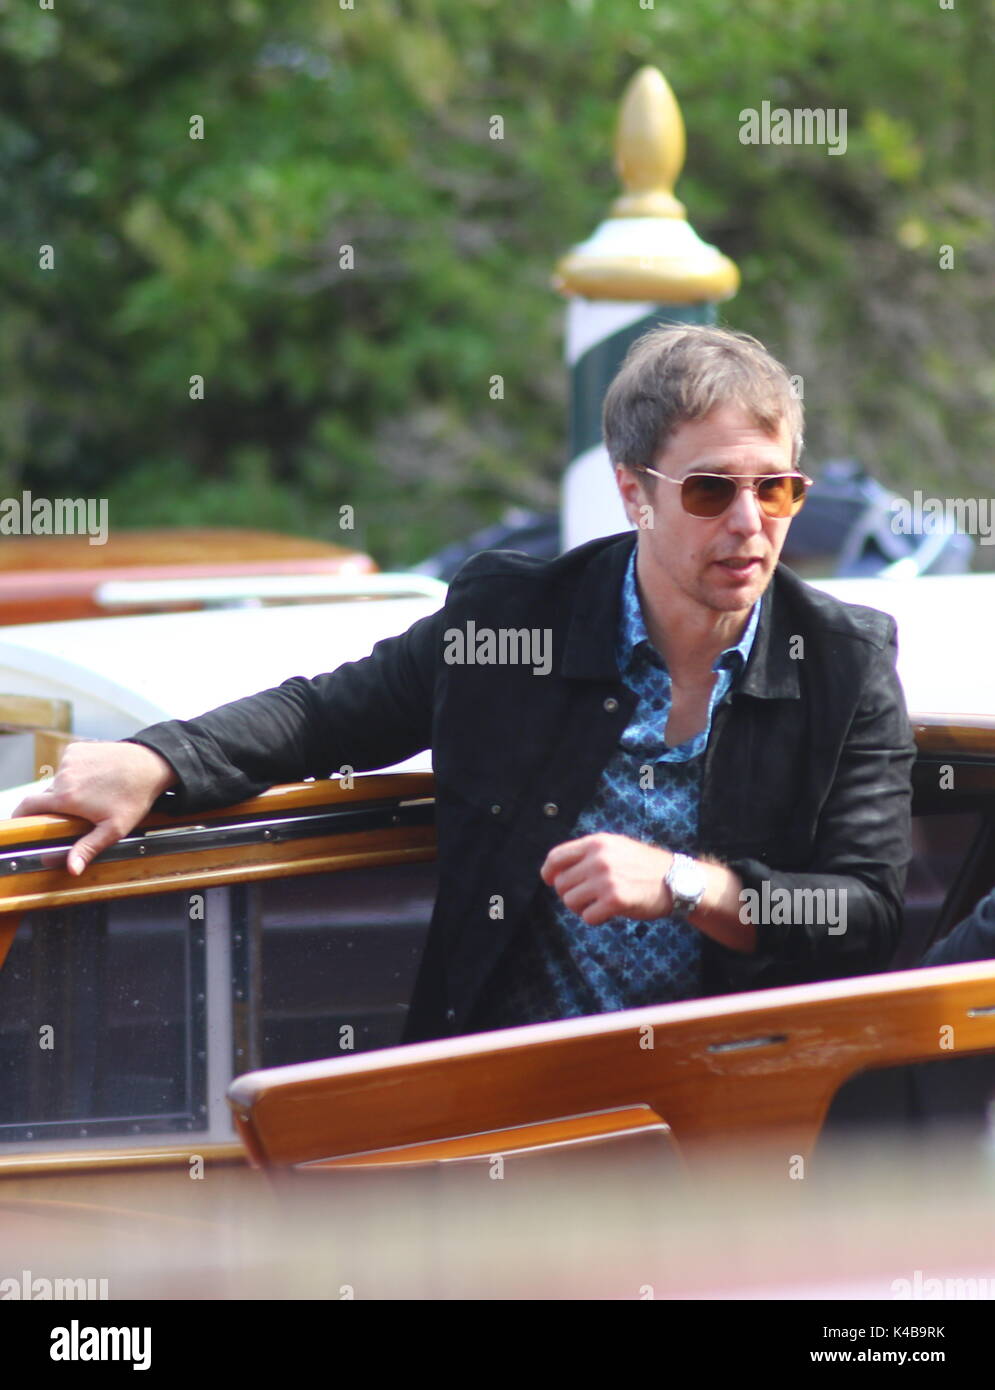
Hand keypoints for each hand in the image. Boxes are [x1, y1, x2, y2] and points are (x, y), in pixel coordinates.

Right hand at [12, 741, 177, 875]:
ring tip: (93, 794)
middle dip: (55, 806)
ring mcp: (69, 759)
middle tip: (76, 813)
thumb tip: (71, 869)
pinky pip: (68, 765)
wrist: (150, 764)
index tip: (22, 823)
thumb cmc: (134, 797)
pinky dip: (76, 773)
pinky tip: (96, 777)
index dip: (20, 816)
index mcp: (66, 797)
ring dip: (68, 789)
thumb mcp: (114, 828)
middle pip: (46, 795)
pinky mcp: (76, 748)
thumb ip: (88, 848)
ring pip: (58, 780)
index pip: (27, 806)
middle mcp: (63, 776)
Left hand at [540, 833, 674, 925]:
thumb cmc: (645, 866)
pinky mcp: (614, 900)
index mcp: (597, 843)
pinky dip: (595, 919)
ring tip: (600, 903)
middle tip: (589, 897)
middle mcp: (599, 859)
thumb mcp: (616, 847)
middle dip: (571, 894)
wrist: (677, 880)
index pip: (556, 857)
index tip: (549, 881)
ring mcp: (606, 879)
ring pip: (570, 902)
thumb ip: (589, 855)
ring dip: (582, 908)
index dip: (548, 872)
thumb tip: (556, 872)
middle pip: (561, 884)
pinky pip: (587, 917)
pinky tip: (610, 912)